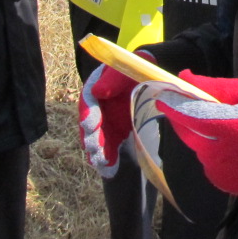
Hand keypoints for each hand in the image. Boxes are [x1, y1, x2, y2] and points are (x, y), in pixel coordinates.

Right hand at [79, 61, 144, 176]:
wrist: (149, 82)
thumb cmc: (136, 70)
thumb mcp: (127, 69)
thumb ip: (113, 79)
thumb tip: (98, 92)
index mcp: (97, 87)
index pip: (89, 99)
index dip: (89, 112)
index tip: (89, 124)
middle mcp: (97, 106)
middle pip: (90, 122)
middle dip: (91, 136)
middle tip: (93, 146)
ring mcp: (105, 122)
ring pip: (97, 138)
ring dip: (97, 150)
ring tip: (99, 161)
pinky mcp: (114, 134)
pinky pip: (108, 148)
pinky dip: (107, 159)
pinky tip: (108, 169)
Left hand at [155, 71, 237, 196]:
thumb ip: (215, 87)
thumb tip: (183, 79)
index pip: (197, 117)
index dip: (176, 106)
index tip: (162, 95)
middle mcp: (237, 157)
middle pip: (194, 137)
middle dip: (187, 121)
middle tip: (193, 107)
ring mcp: (235, 176)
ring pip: (200, 153)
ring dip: (201, 139)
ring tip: (224, 129)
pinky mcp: (235, 188)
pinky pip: (211, 167)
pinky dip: (212, 155)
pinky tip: (229, 147)